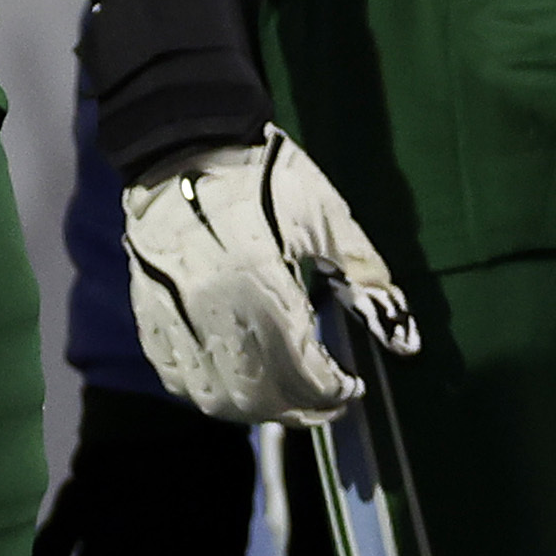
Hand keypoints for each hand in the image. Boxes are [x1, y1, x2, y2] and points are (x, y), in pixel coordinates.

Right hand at [122, 129, 416, 425]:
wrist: (188, 145)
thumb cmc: (270, 176)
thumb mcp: (330, 218)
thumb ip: (367, 281)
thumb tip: (407, 341)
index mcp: (259, 286)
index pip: (297, 368)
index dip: (329, 390)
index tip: (354, 388)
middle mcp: (210, 312)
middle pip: (255, 393)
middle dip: (299, 409)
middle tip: (331, 401)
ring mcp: (172, 319)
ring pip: (213, 397)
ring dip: (258, 410)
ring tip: (293, 398)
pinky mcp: (148, 317)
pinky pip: (177, 379)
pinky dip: (213, 394)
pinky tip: (242, 385)